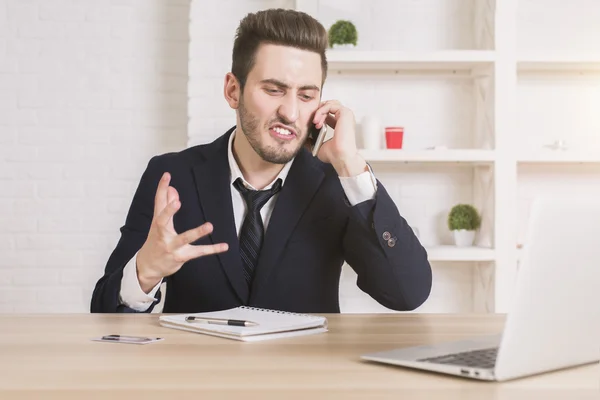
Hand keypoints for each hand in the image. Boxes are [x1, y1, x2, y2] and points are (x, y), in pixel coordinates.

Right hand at [136, 172, 228, 292]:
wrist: (147, 267)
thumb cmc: (155, 241)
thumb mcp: (159, 224)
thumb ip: (166, 206)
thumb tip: (173, 189)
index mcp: (158, 223)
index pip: (158, 203)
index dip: (162, 189)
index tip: (167, 176)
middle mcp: (162, 233)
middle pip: (163, 221)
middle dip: (169, 211)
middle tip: (177, 202)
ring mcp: (171, 246)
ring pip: (184, 238)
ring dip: (197, 232)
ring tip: (209, 225)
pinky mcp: (181, 256)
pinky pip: (198, 252)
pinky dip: (212, 249)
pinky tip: (224, 246)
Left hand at [312, 100, 366, 176]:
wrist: (340, 157)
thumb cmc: (334, 154)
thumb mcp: (319, 145)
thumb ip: (312, 140)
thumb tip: (303, 138)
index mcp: (339, 124)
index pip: (327, 112)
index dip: (318, 115)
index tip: (312, 124)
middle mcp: (343, 118)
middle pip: (328, 105)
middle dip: (318, 110)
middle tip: (312, 121)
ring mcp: (345, 115)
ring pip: (329, 103)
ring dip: (319, 111)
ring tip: (315, 122)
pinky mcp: (345, 113)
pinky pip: (330, 105)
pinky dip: (321, 111)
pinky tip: (317, 121)